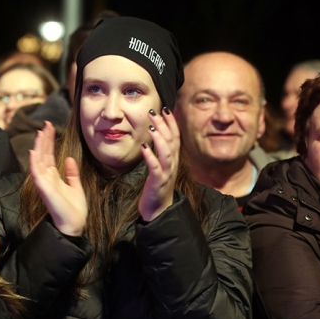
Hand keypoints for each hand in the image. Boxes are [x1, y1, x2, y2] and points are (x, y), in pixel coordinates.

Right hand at [29, 121, 87, 235]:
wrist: (74, 225)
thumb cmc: (74, 209)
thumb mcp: (76, 186)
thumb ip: (71, 173)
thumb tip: (70, 159)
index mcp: (53, 177)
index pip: (49, 155)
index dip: (49, 141)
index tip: (50, 127)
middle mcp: (46, 178)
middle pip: (43, 154)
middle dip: (44, 139)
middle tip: (46, 124)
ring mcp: (44, 183)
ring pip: (38, 160)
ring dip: (39, 146)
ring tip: (41, 132)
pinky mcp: (44, 189)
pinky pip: (36, 174)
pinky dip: (34, 162)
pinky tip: (34, 151)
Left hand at [139, 107, 178, 221]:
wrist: (158, 209)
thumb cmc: (157, 186)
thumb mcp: (161, 166)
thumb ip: (161, 152)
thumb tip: (157, 134)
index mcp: (173, 159)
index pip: (175, 136)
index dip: (171, 122)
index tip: (165, 108)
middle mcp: (173, 164)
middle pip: (172, 141)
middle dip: (164, 125)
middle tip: (154, 112)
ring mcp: (167, 173)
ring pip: (167, 153)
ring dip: (159, 138)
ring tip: (151, 126)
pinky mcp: (158, 182)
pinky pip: (155, 168)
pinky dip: (150, 157)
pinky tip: (144, 147)